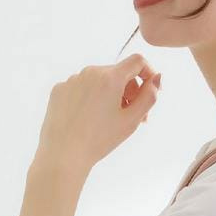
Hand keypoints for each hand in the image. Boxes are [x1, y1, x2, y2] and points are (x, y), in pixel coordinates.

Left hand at [36, 53, 161, 172]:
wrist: (64, 154)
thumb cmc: (99, 139)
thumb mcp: (132, 120)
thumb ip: (149, 97)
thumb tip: (156, 79)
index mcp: (110, 77)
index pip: (137, 61)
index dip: (149, 73)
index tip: (150, 90)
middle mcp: (90, 72)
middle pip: (118, 73)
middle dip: (130, 91)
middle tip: (133, 116)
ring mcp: (72, 80)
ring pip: (100, 81)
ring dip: (110, 95)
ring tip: (110, 120)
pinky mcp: (59, 90)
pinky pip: (82, 88)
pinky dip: (91, 99)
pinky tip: (90, 119)